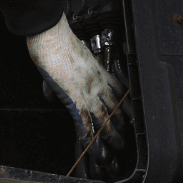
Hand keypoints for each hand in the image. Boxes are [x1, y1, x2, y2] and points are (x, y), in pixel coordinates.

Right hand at [26, 16, 124, 149]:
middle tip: (127, 132)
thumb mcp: (71, 54)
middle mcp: (97, 83)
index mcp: (98, 70)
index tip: (130, 110)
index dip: (125, 101)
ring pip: (104, 117)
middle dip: (123, 121)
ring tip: (117, 145)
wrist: (52, 38)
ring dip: (111, 133)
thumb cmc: (59, 40)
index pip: (117, 88)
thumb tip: (54, 90)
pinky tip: (90, 144)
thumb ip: (68, 72)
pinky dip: (86, 134)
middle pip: (115, 105)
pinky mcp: (74, 99)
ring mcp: (87, 92)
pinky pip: (83, 121)